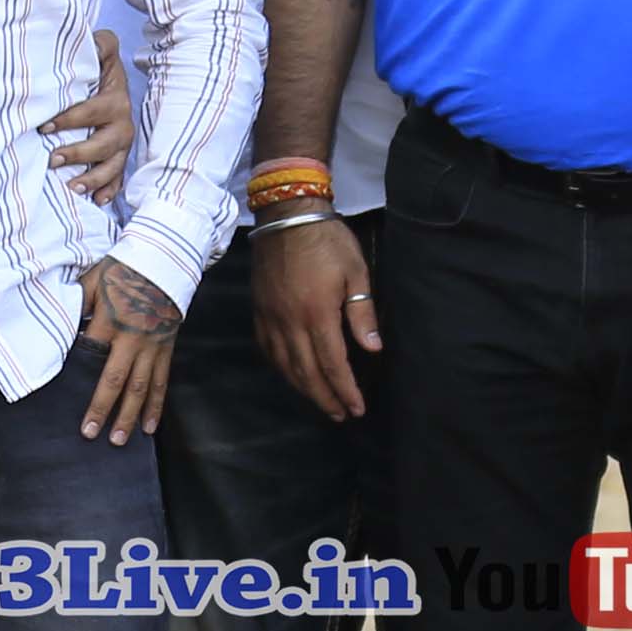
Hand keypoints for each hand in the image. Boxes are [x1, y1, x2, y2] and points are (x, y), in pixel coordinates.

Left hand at [46, 33, 135, 201]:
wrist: (115, 83)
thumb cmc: (99, 70)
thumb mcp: (102, 52)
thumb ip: (100, 44)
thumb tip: (89, 39)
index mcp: (115, 100)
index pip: (92, 111)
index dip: (69, 119)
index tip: (44, 127)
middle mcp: (122, 125)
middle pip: (103, 144)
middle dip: (78, 153)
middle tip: (52, 159)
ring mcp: (122, 145)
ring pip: (111, 166)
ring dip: (92, 178)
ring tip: (72, 187)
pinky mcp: (119, 158)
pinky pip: (117, 179)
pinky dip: (108, 191)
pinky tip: (96, 201)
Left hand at [77, 262, 183, 444]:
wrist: (164, 262)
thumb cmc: (123, 271)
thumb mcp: (93, 281)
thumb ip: (75, 303)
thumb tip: (57, 325)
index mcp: (110, 321)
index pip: (90, 353)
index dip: (78, 374)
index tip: (64, 396)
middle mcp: (133, 338)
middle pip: (116, 380)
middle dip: (102, 409)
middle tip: (91, 435)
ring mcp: (152, 347)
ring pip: (141, 388)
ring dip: (130, 416)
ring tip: (119, 440)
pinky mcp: (166, 350)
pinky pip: (162, 382)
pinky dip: (156, 406)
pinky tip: (151, 427)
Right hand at [252, 215, 376, 419]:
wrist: (286, 215)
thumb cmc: (327, 241)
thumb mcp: (356, 271)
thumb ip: (362, 313)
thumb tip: (373, 349)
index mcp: (317, 313)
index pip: (332, 364)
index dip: (345, 390)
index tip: (356, 408)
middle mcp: (290, 322)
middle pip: (307, 373)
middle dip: (325, 398)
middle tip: (341, 415)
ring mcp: (270, 317)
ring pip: (285, 366)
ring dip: (304, 389)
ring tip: (321, 403)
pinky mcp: (259, 311)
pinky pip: (268, 350)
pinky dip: (281, 369)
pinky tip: (292, 375)